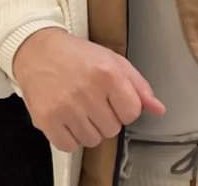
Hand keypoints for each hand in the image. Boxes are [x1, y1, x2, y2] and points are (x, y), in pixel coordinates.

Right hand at [12, 27, 165, 151]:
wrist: (38, 51)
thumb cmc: (78, 56)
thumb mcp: (113, 60)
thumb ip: (138, 86)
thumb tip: (159, 109)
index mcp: (108, 73)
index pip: (132, 112)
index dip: (125, 107)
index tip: (113, 97)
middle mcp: (88, 91)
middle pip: (113, 129)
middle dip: (106, 116)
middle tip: (92, 98)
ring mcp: (66, 107)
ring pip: (92, 140)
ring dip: (88, 128)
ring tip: (79, 106)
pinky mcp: (47, 120)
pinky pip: (70, 146)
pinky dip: (70, 136)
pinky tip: (67, 117)